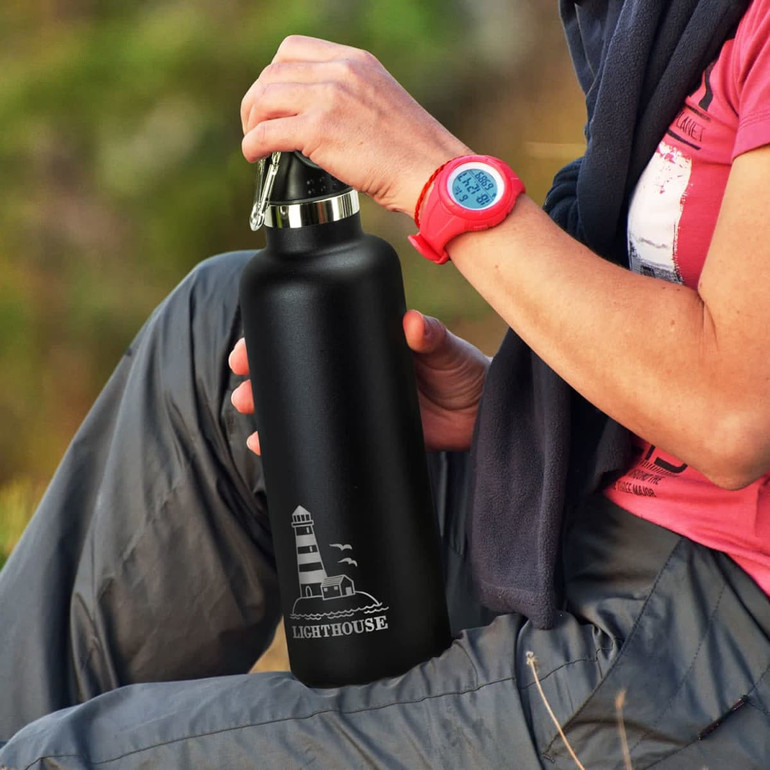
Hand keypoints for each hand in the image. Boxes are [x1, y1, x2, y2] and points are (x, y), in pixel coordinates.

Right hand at [229, 312, 488, 454]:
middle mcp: (350, 370)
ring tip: (253, 430)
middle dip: (263, 381)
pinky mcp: (362, 434)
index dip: (274, 337)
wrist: (482, 415)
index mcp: (362, 340)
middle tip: (243, 392)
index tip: (246, 348)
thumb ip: (431, 336)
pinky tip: (274, 453)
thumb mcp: (445, 349)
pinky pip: (324, 439)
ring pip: (303, 407)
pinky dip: (299, 445)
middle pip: (296, 370)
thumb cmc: (463, 370)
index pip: (310, 331)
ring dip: (273, 417)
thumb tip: (413, 324)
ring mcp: (353, 404)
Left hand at [240, 35, 470, 216]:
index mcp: (355, 61)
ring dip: (251, 123)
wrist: (431, 173)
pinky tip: (255, 156)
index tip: (272, 102)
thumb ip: (349, 98)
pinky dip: (253, 145)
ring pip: (264, 99)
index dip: (273, 77)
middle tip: (257, 126)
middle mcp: (340, 72)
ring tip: (255, 144)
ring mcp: (329, 98)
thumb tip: (316, 116)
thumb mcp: (381, 103)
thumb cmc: (412, 152)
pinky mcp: (320, 130)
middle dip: (256, 102)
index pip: (293, 51)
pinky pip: (267, 132)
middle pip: (271, 73)